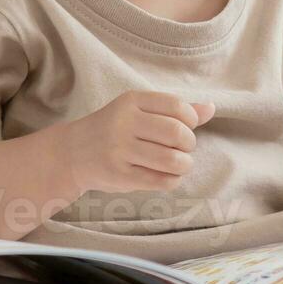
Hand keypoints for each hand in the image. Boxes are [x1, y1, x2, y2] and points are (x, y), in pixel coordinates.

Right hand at [57, 90, 215, 192]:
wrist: (71, 154)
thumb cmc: (113, 130)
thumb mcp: (138, 112)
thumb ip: (174, 111)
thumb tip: (211, 108)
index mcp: (131, 102)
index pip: (176, 106)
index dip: (190, 120)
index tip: (186, 128)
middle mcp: (124, 123)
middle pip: (177, 134)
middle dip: (189, 145)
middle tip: (183, 149)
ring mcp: (120, 150)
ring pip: (172, 161)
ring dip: (184, 165)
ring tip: (179, 164)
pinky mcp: (120, 176)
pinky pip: (160, 181)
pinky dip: (172, 180)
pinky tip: (167, 176)